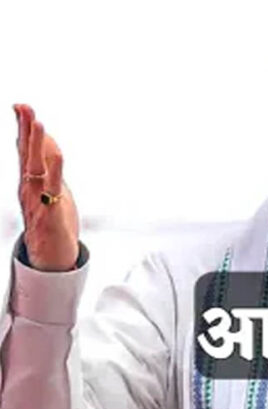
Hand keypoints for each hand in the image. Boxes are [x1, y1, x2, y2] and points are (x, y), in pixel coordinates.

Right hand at [13, 104, 79, 270]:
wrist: (51, 256)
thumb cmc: (52, 221)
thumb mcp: (52, 188)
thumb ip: (48, 165)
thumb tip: (48, 141)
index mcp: (30, 182)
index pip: (24, 151)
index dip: (23, 129)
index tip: (21, 106)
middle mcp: (29, 188)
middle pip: (26, 155)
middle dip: (26, 130)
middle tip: (25, 107)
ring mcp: (37, 200)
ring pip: (36, 168)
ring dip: (36, 146)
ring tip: (38, 124)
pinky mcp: (50, 213)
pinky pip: (52, 189)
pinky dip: (56, 171)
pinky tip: (58, 155)